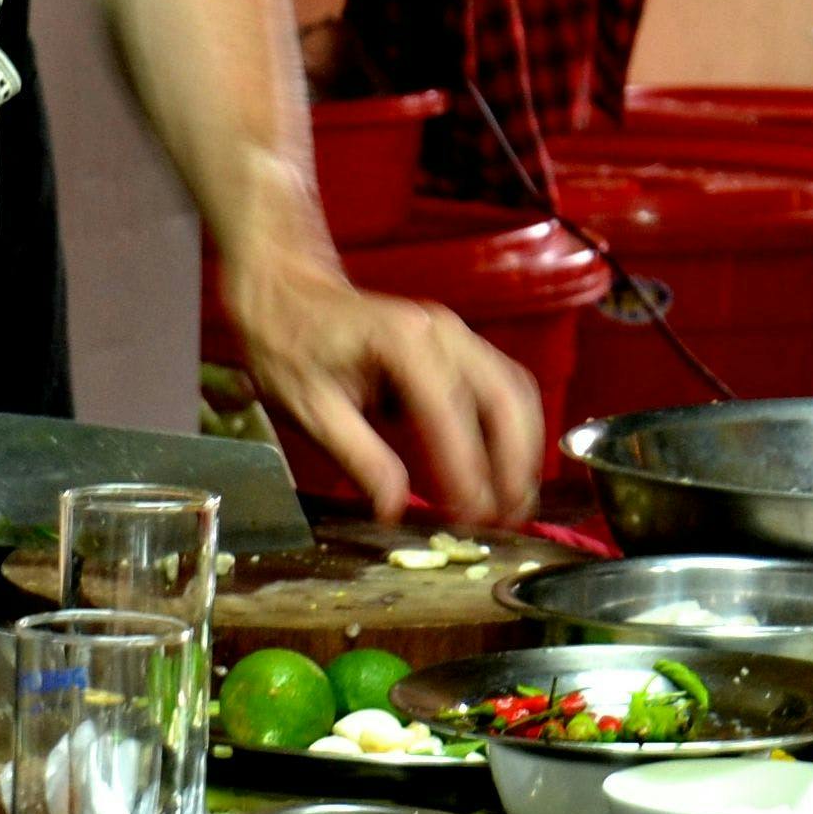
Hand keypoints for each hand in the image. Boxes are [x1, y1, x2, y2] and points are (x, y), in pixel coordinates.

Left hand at [225, 252, 549, 524]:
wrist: (288, 293)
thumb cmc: (292, 348)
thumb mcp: (310, 410)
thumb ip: (359, 459)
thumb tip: (394, 510)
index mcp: (403, 344)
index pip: (450, 414)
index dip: (467, 471)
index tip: (472, 519)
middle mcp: (443, 333)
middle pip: (505, 398)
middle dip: (515, 463)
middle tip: (508, 520)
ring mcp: (458, 335)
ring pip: (516, 391)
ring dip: (524, 448)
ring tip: (516, 503)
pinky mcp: (462, 346)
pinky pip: (506, 385)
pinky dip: (516, 428)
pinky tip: (509, 466)